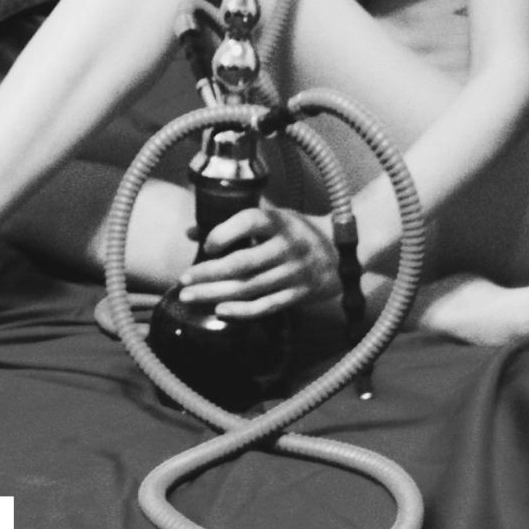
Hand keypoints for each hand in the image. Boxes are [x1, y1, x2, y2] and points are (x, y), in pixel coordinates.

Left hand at [177, 205, 339, 318]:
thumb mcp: (274, 217)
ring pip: (249, 288)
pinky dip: (242, 311)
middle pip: (243, 263)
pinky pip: (266, 306)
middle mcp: (288, 247)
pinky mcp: (298, 295)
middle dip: (209, 273)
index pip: (251, 221)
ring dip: (215, 293)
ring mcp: (294, 273)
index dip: (226, 232)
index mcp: (281, 222)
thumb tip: (190, 232)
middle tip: (183, 279)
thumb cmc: (298, 231)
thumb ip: (234, 222)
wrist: (345, 251)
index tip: (207, 244)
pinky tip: (219, 310)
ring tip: (189, 296)